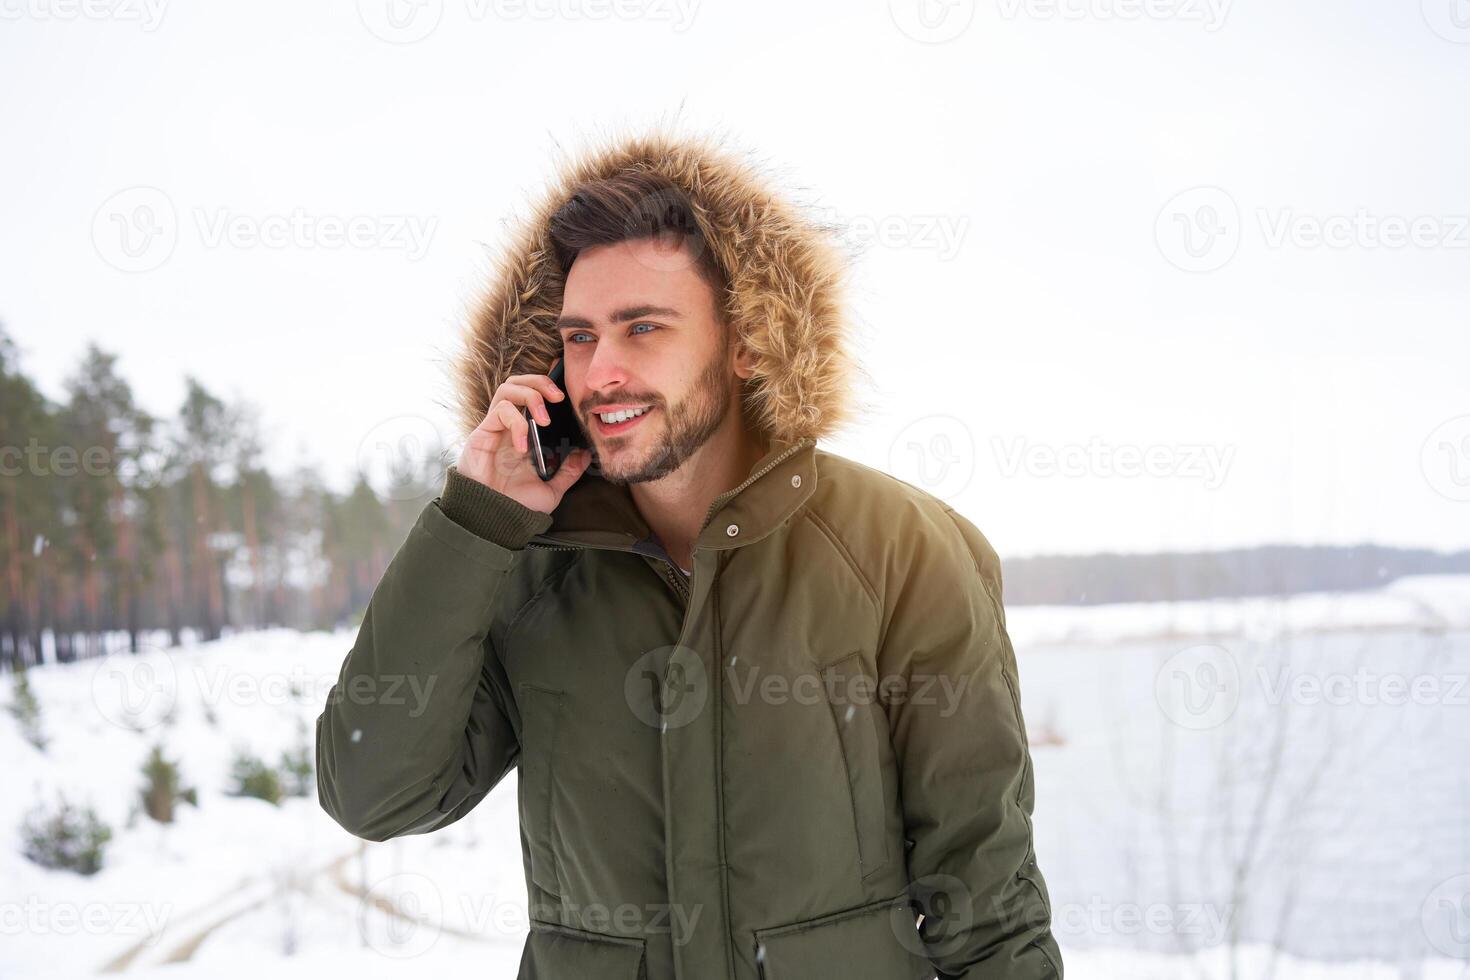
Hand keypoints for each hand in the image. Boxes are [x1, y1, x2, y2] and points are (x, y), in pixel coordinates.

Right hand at [454, 362, 592, 513]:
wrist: (493, 520)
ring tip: (544, 419)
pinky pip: (500, 411)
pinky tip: (523, 446)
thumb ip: (568, 472)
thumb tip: (586, 455)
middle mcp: (508, 427)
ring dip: (530, 396)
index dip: (547, 385)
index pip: (533, 396)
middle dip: (540, 382)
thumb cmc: (516, 507)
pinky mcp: (482, 434)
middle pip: (519, 383)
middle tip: (559, 397)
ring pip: (508, 389)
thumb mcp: (551, 490)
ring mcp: (494, 429)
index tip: (567, 392)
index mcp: (524, 435)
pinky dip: (516, 423)